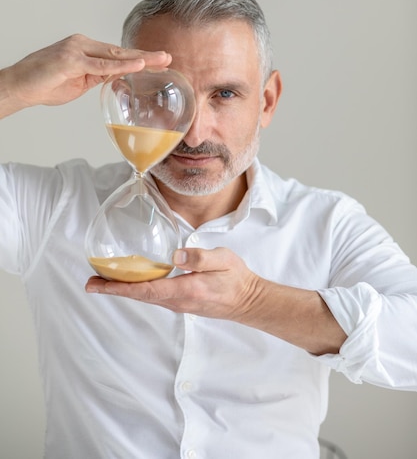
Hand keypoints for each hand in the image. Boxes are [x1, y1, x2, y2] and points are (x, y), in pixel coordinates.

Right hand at [0, 34, 170, 114]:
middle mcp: (83, 44)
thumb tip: (114, 79)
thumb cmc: (44, 85)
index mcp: (86, 49)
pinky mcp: (71, 60)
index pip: (118, 54)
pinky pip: (101, 65)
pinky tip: (138, 65)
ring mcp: (77, 50)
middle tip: (169, 57)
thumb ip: (96, 78)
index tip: (160, 60)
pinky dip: (121, 66)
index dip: (140, 57)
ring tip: (161, 60)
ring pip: (115, 55)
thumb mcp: (78, 83)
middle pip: (121, 51)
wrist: (19, 86)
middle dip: (147, 55)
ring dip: (140, 58)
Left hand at [85, 246, 259, 321]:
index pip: (146, 289)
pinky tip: (131, 282)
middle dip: (114, 289)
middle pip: (139, 295)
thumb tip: (176, 255)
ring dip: (124, 290)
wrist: (248, 301)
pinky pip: (154, 296)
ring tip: (104, 281)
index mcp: (186, 289)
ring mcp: (178, 303)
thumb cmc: (236, 279)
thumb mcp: (223, 260)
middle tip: (90, 283)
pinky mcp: (181, 301)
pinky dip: (137, 290)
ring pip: (145, 297)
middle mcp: (178, 301)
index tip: (100, 285)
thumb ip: (200, 257)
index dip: (121, 287)